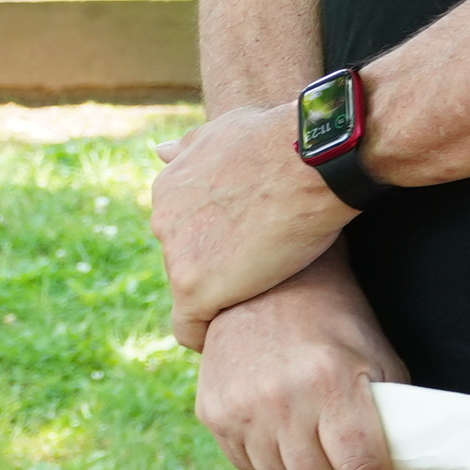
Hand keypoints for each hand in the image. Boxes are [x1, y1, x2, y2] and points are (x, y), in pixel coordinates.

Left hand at [150, 98, 354, 348]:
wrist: (308, 161)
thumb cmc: (278, 141)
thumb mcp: (222, 131)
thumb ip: (190, 148)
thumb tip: (161, 152)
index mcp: (168, 189)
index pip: (181, 233)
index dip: (213, 246)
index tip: (242, 253)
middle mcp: (162, 222)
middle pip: (184, 262)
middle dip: (215, 271)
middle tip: (258, 276)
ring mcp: (175, 256)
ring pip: (191, 294)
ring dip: (220, 299)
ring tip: (260, 301)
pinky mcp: (193, 289)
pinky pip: (189, 329)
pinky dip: (206, 337)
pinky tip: (229, 338)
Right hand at [194, 250, 449, 469]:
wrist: (267, 285)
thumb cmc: (338, 325)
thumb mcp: (381, 369)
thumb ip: (408, 438)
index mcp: (330, 380)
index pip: (360, 468)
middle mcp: (280, 397)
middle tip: (346, 455)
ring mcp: (240, 406)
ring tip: (313, 436)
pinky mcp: (212, 412)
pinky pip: (249, 469)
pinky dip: (269, 461)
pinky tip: (279, 427)